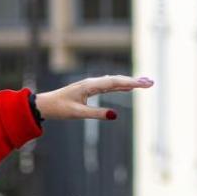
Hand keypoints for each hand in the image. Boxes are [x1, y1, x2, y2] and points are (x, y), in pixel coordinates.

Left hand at [36, 75, 153, 120]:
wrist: (45, 104)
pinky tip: (127, 88)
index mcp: (90, 86)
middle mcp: (92, 83)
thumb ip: (97, 114)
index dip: (131, 83)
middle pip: (117, 80)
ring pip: (113, 82)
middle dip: (134, 81)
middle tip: (151, 82)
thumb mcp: (78, 113)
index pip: (114, 83)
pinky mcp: (90, 90)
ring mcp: (91, 85)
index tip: (144, 84)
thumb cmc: (59, 108)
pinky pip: (108, 86)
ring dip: (129, 83)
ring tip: (144, 84)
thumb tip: (115, 115)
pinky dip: (119, 86)